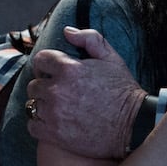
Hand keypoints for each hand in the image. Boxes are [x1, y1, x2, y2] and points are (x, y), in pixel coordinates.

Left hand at [26, 27, 146, 157]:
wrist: (133, 124)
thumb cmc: (123, 90)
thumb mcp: (112, 59)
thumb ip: (90, 38)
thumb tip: (67, 31)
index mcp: (69, 68)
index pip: (41, 60)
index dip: (47, 65)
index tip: (53, 73)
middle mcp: (57, 90)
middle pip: (34, 85)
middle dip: (44, 87)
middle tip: (58, 93)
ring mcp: (54, 113)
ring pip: (32, 105)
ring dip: (42, 105)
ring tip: (57, 108)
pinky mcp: (54, 134)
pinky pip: (33, 126)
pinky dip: (40, 124)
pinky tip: (54, 123)